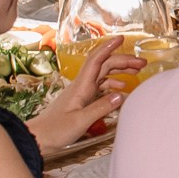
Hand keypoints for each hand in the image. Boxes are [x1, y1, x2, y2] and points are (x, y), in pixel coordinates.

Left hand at [25, 34, 140, 155]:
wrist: (37, 139)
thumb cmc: (55, 130)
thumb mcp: (80, 121)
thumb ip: (101, 108)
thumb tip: (121, 95)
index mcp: (81, 87)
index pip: (96, 60)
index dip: (109, 47)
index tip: (122, 38)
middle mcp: (81, 86)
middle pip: (104, 65)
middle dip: (123, 60)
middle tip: (142, 63)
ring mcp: (81, 93)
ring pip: (103, 75)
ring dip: (120, 71)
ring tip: (136, 72)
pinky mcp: (81, 101)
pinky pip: (100, 87)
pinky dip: (113, 84)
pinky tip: (120, 90)